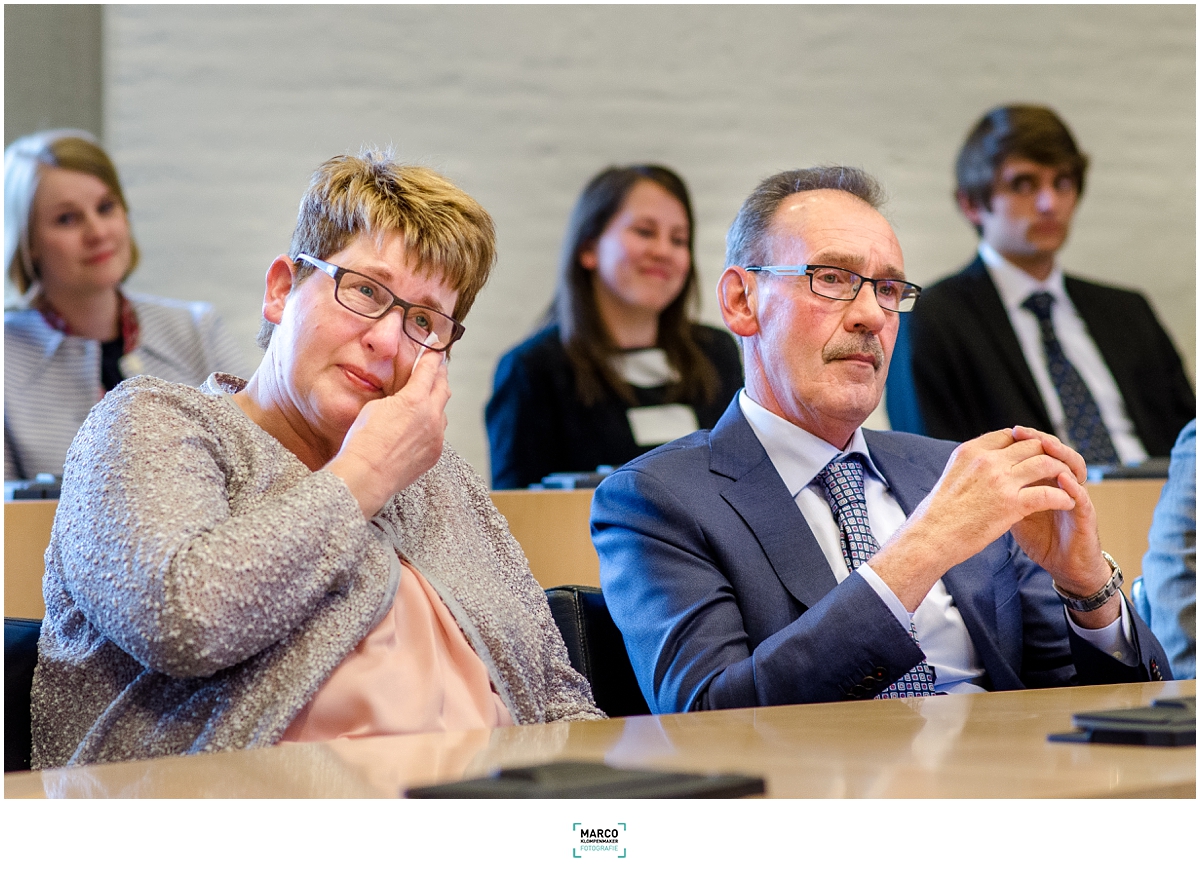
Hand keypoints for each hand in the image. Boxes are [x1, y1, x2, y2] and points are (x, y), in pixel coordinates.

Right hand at [323, 344, 449, 516]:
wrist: (367, 474)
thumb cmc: (363, 440)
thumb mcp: (375, 406)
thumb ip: (396, 396)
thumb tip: (404, 395)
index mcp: (415, 399)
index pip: (429, 368)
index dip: (433, 355)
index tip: (437, 347)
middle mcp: (431, 416)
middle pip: (443, 387)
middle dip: (439, 375)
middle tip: (437, 366)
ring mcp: (436, 436)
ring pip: (442, 411)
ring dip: (436, 401)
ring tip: (427, 396)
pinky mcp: (435, 453)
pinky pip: (438, 432)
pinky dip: (432, 424)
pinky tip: (420, 425)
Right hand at [872, 428, 1080, 609]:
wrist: (931, 537)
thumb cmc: (939, 513)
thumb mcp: (952, 476)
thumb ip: (973, 466)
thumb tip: (987, 466)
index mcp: (971, 451)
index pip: (1009, 436)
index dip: (1025, 444)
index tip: (1032, 456)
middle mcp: (987, 460)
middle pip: (1031, 445)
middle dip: (1048, 455)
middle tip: (1058, 468)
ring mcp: (1001, 480)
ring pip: (1045, 463)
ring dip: (1061, 472)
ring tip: (1068, 483)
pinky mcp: (1012, 504)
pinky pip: (1049, 494)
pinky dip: (1062, 498)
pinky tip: (1066, 503)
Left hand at [1006, 426, 1110, 600]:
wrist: (1064, 565)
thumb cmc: (1040, 538)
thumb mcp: (1014, 512)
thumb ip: (1002, 493)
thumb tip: (977, 478)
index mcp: (1045, 480)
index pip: (1037, 452)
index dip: (1023, 441)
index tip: (1006, 431)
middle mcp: (1062, 484)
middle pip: (1055, 452)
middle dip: (1038, 439)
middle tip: (1021, 430)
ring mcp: (1076, 497)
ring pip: (1074, 466)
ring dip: (1060, 454)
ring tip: (1045, 444)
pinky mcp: (1086, 516)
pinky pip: (1081, 497)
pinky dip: (1072, 486)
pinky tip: (1063, 478)